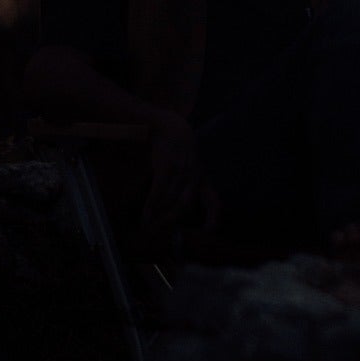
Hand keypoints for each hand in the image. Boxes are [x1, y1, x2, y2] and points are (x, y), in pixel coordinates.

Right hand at [142, 113, 218, 243]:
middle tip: (160, 234)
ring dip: (159, 218)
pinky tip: (145, 217)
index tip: (207, 233)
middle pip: (186, 206)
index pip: (214, 202)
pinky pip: (159, 192)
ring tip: (149, 228)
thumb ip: (190, 188)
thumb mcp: (192, 168)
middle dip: (172, 222)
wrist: (172, 127)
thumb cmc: (181, 151)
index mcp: (203, 179)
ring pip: (171, 202)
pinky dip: (151, 207)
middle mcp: (195, 177)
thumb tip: (177, 209)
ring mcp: (181, 172)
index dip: (212, 219)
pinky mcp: (166, 167)